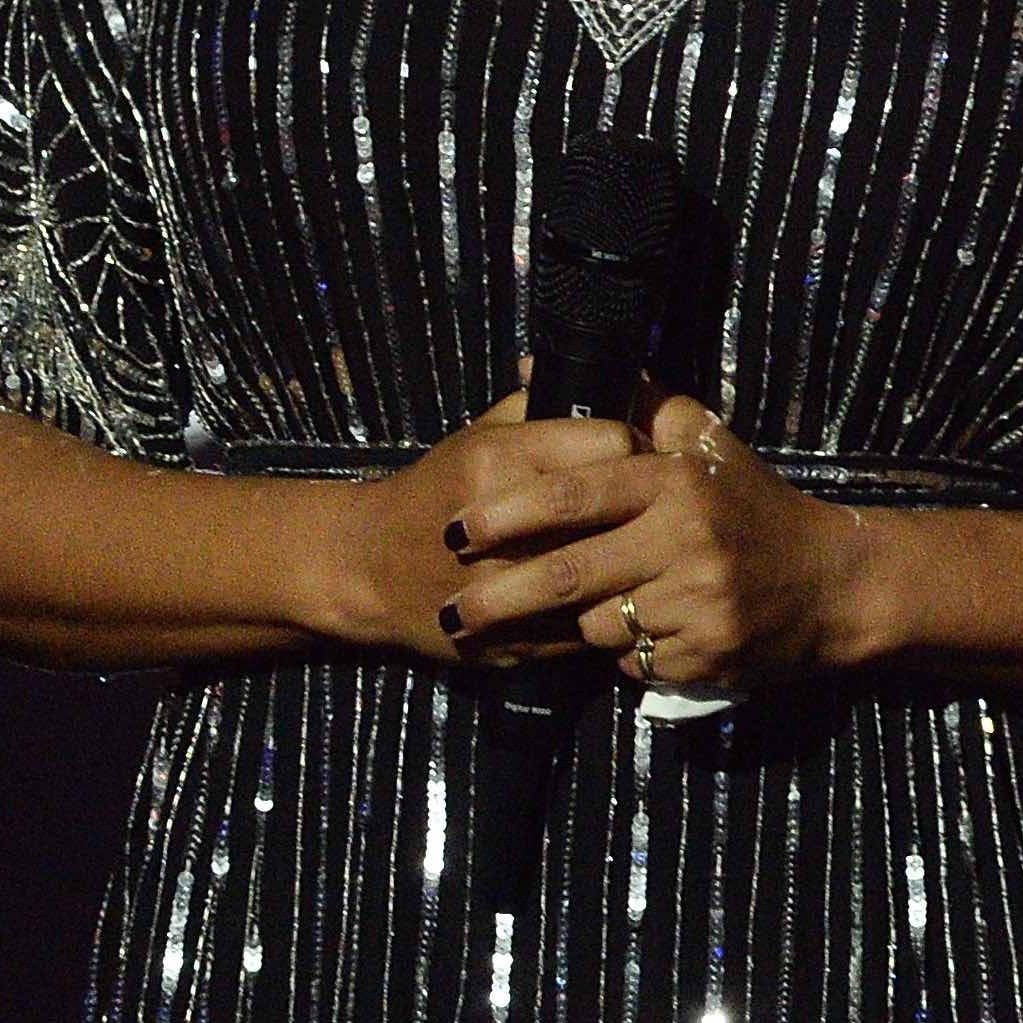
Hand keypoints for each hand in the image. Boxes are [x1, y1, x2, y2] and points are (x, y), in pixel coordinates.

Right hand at [343, 388, 628, 665]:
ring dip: (638, 563)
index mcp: (499, 461)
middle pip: (623, 510)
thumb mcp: (477, 435)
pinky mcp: (517, 639)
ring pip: (615, 574)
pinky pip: (594, 624)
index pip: (614, 443)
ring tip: (643, 550)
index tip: (644, 454)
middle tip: (657, 504)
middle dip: (648, 506)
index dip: (638, 446)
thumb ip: (540, 405)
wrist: (366, 569)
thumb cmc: (433, 492)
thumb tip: (612, 382)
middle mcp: (509, 525)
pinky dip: (612, 609)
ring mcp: (513, 589)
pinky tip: (614, 594)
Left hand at [441, 394, 886, 695]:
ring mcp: (699, 602)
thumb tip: (540, 365)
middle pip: (567, 574)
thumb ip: (638, 404)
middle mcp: (687, 540)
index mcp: (677, 483)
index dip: (506, 514)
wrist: (835, 584)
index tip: (456, 528)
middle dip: (498, 596)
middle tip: (451, 611)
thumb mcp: (707, 446)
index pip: (574, 495)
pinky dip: (625, 651)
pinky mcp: (706, 655)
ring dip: (579, 623)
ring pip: (595, 624)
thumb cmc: (754, 507)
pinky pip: (631, 660)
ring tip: (588, 611)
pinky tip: (649, 631)